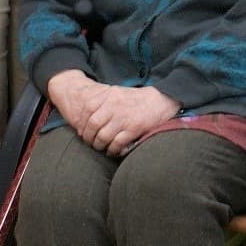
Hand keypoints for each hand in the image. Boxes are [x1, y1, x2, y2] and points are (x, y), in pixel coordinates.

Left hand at [47, 71, 177, 155]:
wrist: (162, 101)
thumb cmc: (138, 100)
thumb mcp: (119, 93)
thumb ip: (103, 101)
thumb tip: (85, 118)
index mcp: (110, 95)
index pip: (87, 108)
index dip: (82, 122)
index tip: (83, 131)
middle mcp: (115, 105)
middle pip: (93, 124)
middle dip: (89, 137)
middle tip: (91, 142)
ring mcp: (124, 117)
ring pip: (103, 136)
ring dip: (99, 145)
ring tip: (101, 147)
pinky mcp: (134, 128)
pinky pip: (116, 144)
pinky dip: (112, 150)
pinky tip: (113, 151)